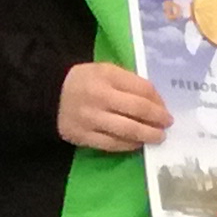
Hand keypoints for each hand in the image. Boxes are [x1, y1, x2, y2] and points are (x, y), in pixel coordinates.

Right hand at [57, 61, 172, 150]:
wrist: (49, 96)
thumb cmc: (84, 82)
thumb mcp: (105, 71)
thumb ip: (128, 82)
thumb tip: (155, 101)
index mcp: (107, 76)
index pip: (141, 89)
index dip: (158, 100)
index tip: (165, 108)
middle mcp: (100, 97)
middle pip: (138, 110)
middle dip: (157, 119)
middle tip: (167, 124)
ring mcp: (91, 118)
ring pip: (127, 130)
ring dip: (147, 135)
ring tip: (158, 137)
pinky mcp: (84, 136)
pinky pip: (112, 144)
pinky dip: (129, 145)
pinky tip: (138, 143)